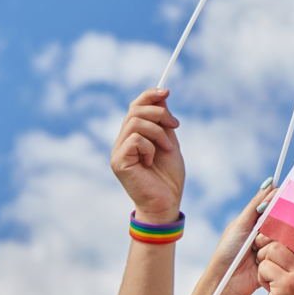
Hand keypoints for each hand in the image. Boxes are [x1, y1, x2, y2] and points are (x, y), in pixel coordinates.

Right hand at [110, 88, 183, 223]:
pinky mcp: (118, 162)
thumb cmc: (168, 178)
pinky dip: (149, 146)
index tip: (167, 91)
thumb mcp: (169, 142)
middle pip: (135, 110)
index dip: (149, 95)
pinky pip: (135, 139)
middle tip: (175, 125)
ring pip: (135, 122)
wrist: (166, 203)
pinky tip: (151, 161)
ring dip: (157, 132)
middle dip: (159, 112)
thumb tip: (161, 95)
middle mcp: (122, 141)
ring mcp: (118, 152)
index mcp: (133, 135)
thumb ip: (163, 122)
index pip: (135, 106)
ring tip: (166, 148)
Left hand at [187, 180, 276, 294]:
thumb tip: (269, 182)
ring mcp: (275, 244)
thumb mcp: (240, 225)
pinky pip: (287, 252)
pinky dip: (275, 255)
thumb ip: (255, 205)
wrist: (227, 281)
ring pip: (286, 235)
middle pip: (284, 218)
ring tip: (255, 253)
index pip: (276, 202)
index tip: (275, 205)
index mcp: (259, 218)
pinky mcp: (280, 259)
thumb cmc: (228, 251)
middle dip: (269, 229)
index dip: (279, 201)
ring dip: (269, 244)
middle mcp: (269, 229)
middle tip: (255, 240)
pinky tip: (261, 261)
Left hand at [255, 236, 293, 294]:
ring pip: (273, 249)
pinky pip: (264, 266)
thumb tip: (289, 221)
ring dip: (266, 265)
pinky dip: (261, 277)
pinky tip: (271, 291)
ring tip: (274, 281)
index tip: (280, 248)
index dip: (283, 236)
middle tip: (275, 272)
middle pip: (285, 238)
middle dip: (271, 252)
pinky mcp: (288, 285)